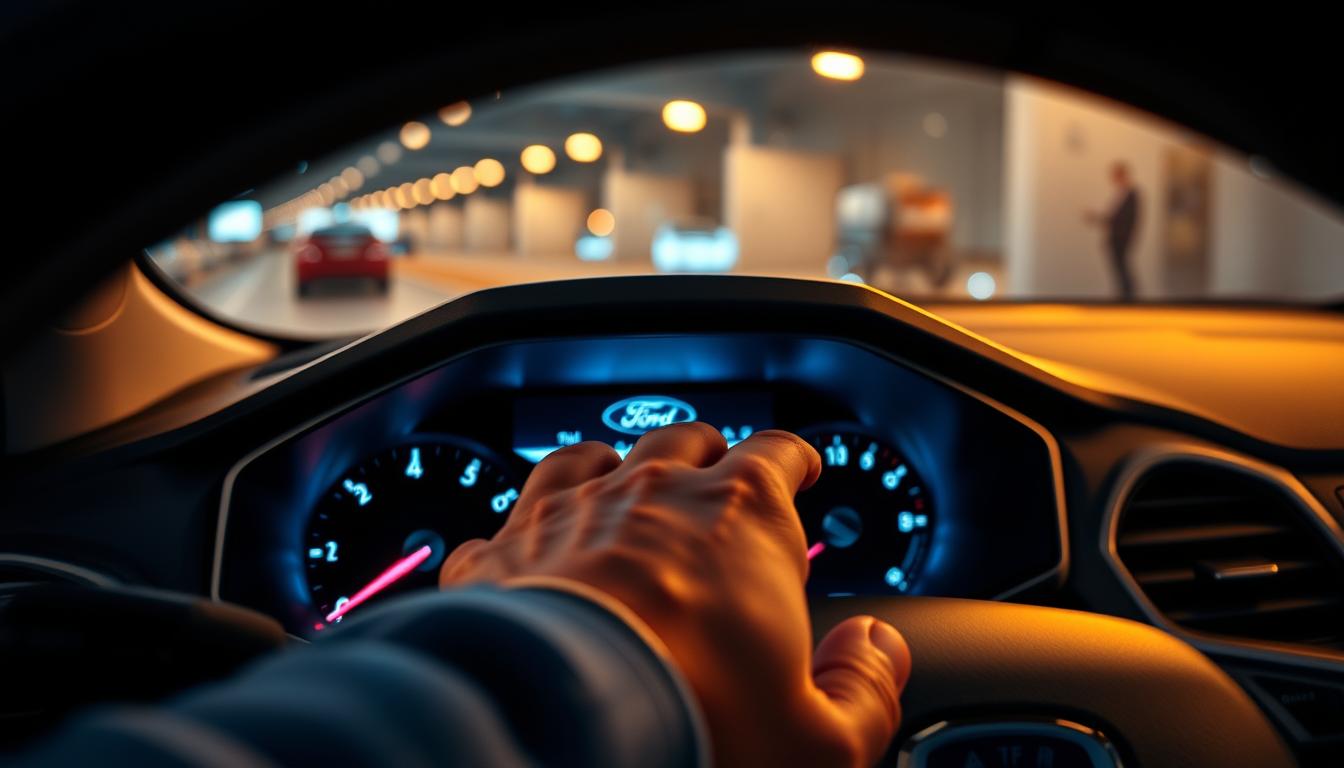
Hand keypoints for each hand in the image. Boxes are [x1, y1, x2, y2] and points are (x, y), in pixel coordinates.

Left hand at [440, 423, 910, 766]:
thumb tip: (877, 649)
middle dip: (709, 454)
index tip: (801, 468)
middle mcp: (652, 493)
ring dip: (616, 469)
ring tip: (623, 485)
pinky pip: (515, 513)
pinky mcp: (501, 550)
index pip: (780, 454)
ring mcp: (569, 512)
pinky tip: (532, 546)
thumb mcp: (819, 739)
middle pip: (688, 441)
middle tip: (719, 483)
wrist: (555, 725)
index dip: (795, 459)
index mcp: (743, 516)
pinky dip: (529, 525)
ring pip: (596, 457)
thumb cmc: (694, 722)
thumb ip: (866, 687)